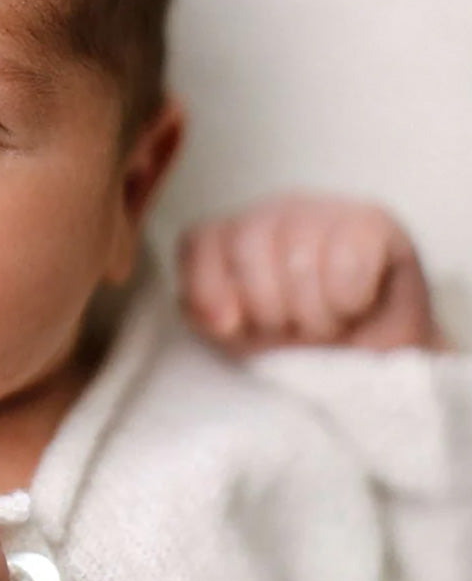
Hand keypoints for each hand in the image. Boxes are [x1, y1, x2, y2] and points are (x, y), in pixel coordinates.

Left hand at [177, 193, 444, 355]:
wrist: (381, 369)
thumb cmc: (304, 351)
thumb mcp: (243, 340)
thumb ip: (209, 318)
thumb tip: (219, 317)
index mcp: (231, 237)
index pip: (198, 241)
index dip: (210, 291)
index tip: (231, 328)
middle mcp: (271, 214)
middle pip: (247, 245)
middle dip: (269, 310)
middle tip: (294, 333)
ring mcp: (321, 211)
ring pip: (297, 257)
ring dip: (313, 314)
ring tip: (328, 327)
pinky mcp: (372, 223)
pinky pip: (347, 261)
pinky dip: (347, 300)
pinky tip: (354, 308)